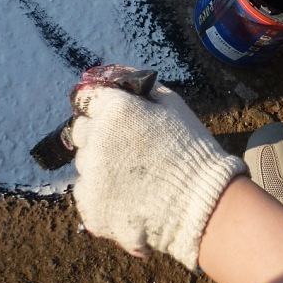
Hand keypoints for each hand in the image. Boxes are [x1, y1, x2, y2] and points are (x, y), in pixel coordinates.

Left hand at [71, 78, 246, 269]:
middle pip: (81, 131)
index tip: (113, 117)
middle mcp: (96, 140)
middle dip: (98, 134)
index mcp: (115, 110)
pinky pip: (87, 193)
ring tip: (134, 175)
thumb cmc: (190, 148)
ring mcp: (90, 177)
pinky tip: (130, 195)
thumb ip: (139, 85)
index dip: (100, 107)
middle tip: (128, 147)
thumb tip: (115, 74)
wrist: (201, 203)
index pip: (85, 99)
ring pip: (84, 163)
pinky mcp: (90, 208)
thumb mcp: (172, 104)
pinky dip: (102, 193)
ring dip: (100, 165)